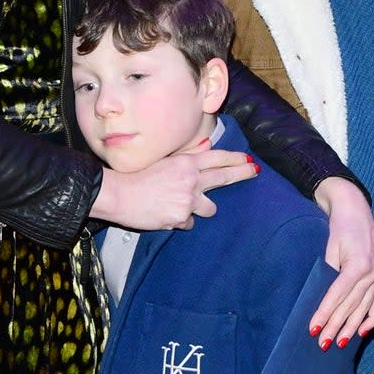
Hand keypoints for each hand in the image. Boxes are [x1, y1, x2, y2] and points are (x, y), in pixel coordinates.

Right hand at [91, 141, 257, 230]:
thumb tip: (204, 151)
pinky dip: (179, 220)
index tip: (248, 160)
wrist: (118, 195)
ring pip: (209, 208)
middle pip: (223, 177)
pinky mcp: (181, 218)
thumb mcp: (162, 162)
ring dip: (200, 208)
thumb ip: (184, 160)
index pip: (217, 158)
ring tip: (180, 205)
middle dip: (242, 173)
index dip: (234, 159)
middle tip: (254, 171)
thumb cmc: (135, 177)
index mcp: (185, 163)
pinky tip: (163, 214)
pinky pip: (188, 222)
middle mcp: (191, 179)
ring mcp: (188, 200)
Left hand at [311, 176, 373, 345]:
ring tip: (340, 344)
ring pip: (364, 308)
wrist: (356, 208)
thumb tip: (322, 300)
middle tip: (322, 344)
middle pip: (351, 306)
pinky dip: (371, 318)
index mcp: (358, 264)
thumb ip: (330, 273)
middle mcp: (372, 272)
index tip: (313, 329)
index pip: (338, 295)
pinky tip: (362, 332)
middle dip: (336, 326)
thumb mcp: (331, 248)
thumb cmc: (340, 227)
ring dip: (351, 328)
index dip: (325, 313)